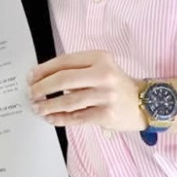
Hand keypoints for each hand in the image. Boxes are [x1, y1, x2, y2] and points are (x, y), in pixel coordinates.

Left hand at [28, 51, 144, 130]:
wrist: (145, 102)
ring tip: (37, 107)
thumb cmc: (117, 85)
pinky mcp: (106, 115)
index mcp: (99, 58)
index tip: (32, 77)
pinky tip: (50, 118)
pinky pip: (77, 117)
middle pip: (64, 80)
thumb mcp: (101, 67)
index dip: (44, 70)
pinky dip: (60, 118)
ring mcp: (106, 95)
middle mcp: (103, 74)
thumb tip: (44, 78)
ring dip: (48, 105)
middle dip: (43, 87)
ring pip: (68, 101)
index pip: (65, 61)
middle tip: (31, 93)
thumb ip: (77, 70)